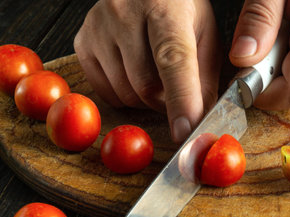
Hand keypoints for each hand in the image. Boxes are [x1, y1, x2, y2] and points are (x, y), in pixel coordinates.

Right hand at [74, 0, 220, 142]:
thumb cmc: (178, 11)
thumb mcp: (204, 35)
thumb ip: (205, 78)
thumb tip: (199, 120)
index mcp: (166, 8)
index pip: (173, 60)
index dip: (181, 99)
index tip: (185, 130)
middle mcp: (125, 13)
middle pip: (146, 86)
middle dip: (166, 102)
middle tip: (176, 90)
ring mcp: (99, 27)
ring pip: (125, 94)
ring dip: (146, 100)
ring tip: (155, 75)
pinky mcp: (82, 41)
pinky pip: (105, 92)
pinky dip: (125, 95)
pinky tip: (134, 73)